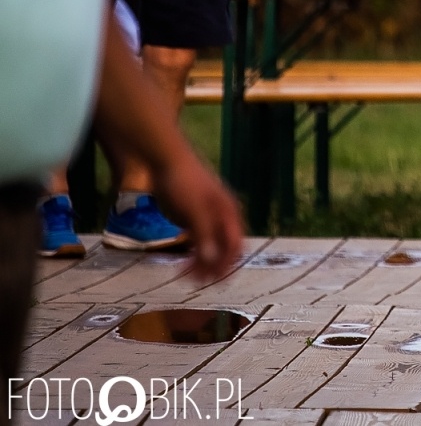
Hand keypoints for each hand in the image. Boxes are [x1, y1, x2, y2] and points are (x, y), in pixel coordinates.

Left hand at [151, 150, 242, 282]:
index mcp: (228, 212)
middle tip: (196, 283)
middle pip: (225, 248)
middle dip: (214, 267)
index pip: (234, 245)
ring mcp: (208, 216)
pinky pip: (199, 241)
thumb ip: (204, 235)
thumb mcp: (193, 210)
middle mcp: (222, 216)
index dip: (227, 264)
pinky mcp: (194, 216)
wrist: (164, 159)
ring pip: (211, 246)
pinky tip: (181, 262)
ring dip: (202, 263)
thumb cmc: (181, 181)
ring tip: (185, 276)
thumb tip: (212, 260)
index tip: (213, 281)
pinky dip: (193, 253)